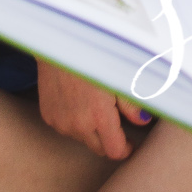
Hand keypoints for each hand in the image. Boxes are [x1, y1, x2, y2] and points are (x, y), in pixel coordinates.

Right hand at [36, 59, 152, 159]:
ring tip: (92, 102)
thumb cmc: (90, 53)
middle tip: (113, 118)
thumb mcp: (117, 75)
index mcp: (99, 116)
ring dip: (89, 129)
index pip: (114, 151)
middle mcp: (78, 124)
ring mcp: (61, 122)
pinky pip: (65, 127)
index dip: (125, 148)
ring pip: (81, 138)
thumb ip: (131, 104)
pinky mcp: (48, 116)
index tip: (129, 142)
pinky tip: (75, 99)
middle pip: (98, 148)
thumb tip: (143, 120)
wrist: (58, 40)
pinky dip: (73, 120)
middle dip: (108, 139)